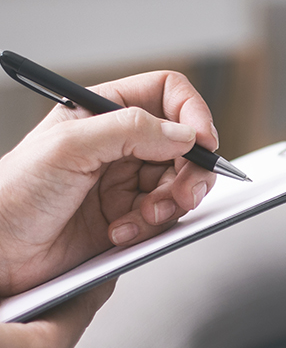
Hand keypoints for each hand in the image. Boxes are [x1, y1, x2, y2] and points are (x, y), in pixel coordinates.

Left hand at [0, 71, 217, 295]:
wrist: (0, 252)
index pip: (167, 95)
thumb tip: (183, 133)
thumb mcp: (68, 148)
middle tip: (184, 194)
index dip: (193, 114)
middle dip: (191, 171)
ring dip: (169, 204)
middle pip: (185, 145)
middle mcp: (121, 144)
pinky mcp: (131, 216)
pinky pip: (165, 217)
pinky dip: (151, 228)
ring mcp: (127, 181)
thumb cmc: (13, 194)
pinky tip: (121, 232)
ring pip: (180, 184)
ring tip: (141, 217)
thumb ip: (129, 131)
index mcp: (105, 113)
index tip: (203, 141)